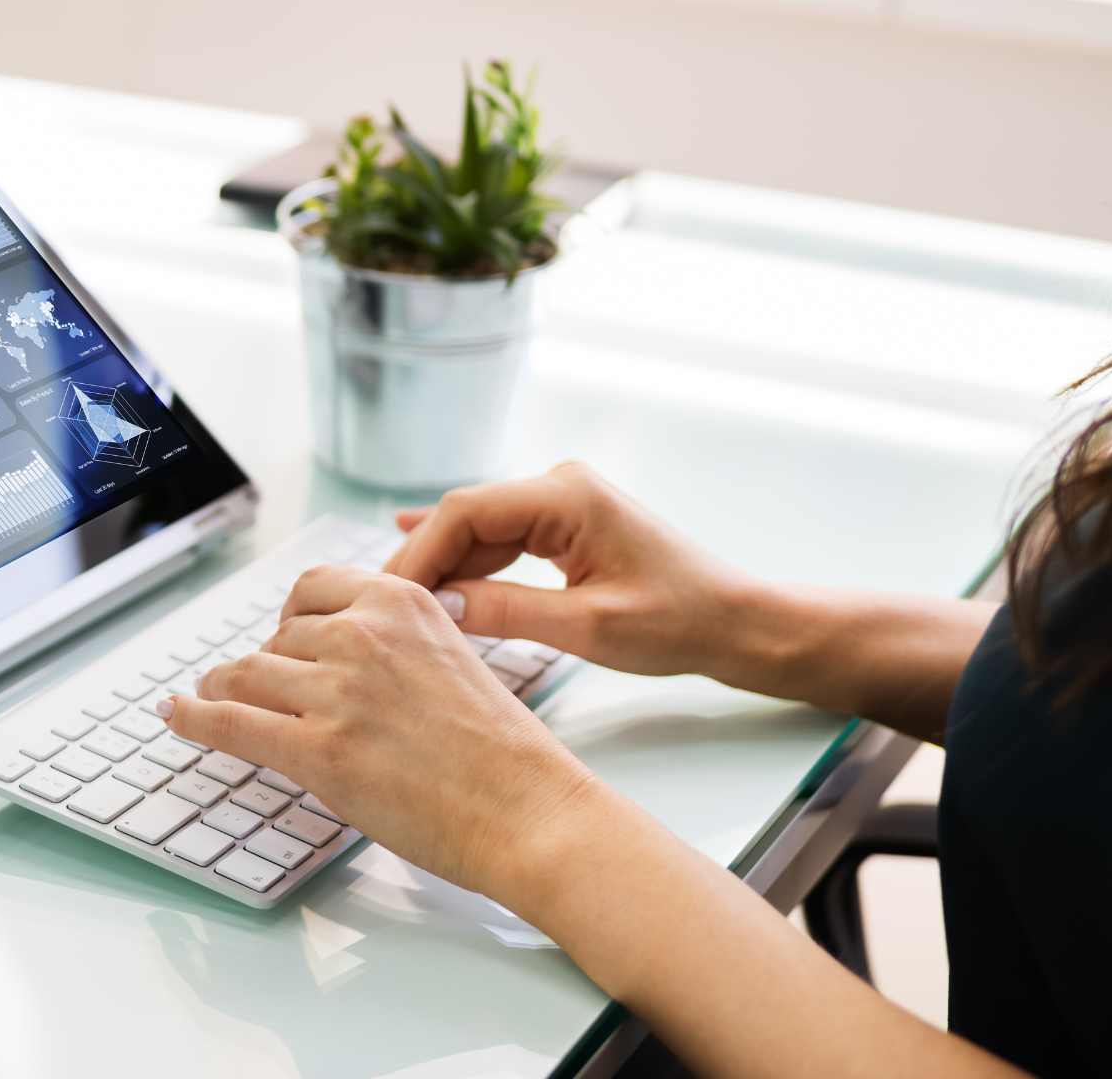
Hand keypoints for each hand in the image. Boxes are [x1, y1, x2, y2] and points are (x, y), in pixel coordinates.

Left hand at [164, 566, 590, 895]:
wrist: (529, 809)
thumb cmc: (502, 752)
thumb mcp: (453, 659)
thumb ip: (398, 645)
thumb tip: (338, 654)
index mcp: (401, 603)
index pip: (311, 590)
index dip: (287, 620)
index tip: (278, 639)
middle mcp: (364, 635)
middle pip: (277, 638)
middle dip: (265, 667)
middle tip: (259, 691)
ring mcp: (337, 692)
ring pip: (245, 674)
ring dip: (224, 690)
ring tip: (209, 700)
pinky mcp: (318, 750)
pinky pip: (231, 722)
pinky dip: (194, 718)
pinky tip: (177, 716)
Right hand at [381, 462, 754, 683]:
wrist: (734, 622)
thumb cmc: (677, 622)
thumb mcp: (588, 627)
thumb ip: (507, 611)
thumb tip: (436, 609)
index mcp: (567, 495)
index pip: (465, 512)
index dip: (419, 554)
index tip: (384, 598)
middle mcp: (560, 484)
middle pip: (466, 516)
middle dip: (423, 561)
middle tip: (378, 609)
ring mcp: (563, 501)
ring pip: (479, 528)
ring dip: (443, 566)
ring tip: (396, 606)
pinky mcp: (566, 524)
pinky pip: (502, 538)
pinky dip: (469, 560)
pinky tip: (421, 562)